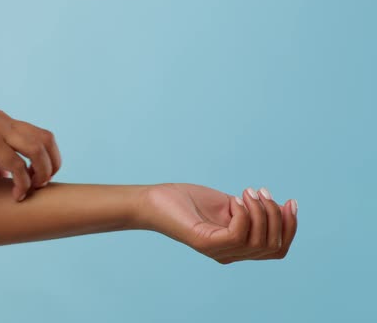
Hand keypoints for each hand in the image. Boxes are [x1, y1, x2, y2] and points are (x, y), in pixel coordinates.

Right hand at [0, 97, 61, 201]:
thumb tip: (5, 178)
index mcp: (5, 122)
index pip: (39, 134)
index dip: (47, 155)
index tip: (40, 173)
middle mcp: (7, 124)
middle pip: (46, 139)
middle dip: (52, 162)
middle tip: (44, 182)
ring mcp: (0, 132)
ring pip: (37, 149)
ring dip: (42, 171)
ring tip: (36, 188)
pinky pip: (16, 164)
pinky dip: (22, 181)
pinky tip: (17, 194)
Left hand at [137, 183, 297, 263]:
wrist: (154, 201)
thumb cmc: (186, 201)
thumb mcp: (228, 204)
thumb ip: (250, 210)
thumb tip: (277, 207)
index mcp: (238, 247)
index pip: (277, 249)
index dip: (290, 227)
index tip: (290, 201)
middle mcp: (230, 254)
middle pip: (274, 246)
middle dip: (276, 216)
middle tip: (261, 191)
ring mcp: (218, 251)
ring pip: (259, 241)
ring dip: (260, 211)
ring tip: (247, 191)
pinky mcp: (206, 243)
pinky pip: (238, 235)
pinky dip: (243, 214)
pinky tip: (234, 200)